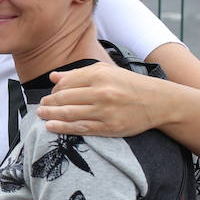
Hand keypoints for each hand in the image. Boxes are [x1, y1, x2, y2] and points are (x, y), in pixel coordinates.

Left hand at [38, 62, 159, 137]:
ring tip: (42, 115)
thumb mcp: (106, 71)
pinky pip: (81, 128)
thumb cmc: (129, 85)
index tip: (50, 95)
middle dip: (48, 103)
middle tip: (41, 107)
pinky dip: (63, 128)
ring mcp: (105, 111)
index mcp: (99, 75)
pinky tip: (51, 126)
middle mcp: (101, 92)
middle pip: (64, 99)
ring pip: (70, 114)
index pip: (66, 83)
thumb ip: (78, 74)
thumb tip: (53, 77)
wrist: (158, 102)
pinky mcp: (110, 127)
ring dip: (51, 115)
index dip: (54, 90)